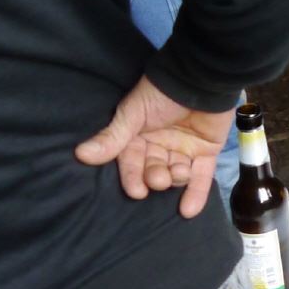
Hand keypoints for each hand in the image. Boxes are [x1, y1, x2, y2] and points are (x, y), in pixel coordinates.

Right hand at [75, 76, 234, 218]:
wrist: (202, 77)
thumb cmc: (163, 93)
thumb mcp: (134, 113)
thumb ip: (113, 137)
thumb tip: (81, 154)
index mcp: (139, 135)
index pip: (131, 161)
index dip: (132, 177)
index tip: (136, 191)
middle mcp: (160, 144)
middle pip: (153, 169)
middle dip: (155, 177)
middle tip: (159, 179)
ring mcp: (184, 148)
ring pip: (176, 174)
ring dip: (175, 180)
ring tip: (176, 175)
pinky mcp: (207, 151)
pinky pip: (201, 176)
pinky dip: (196, 193)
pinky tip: (189, 211)